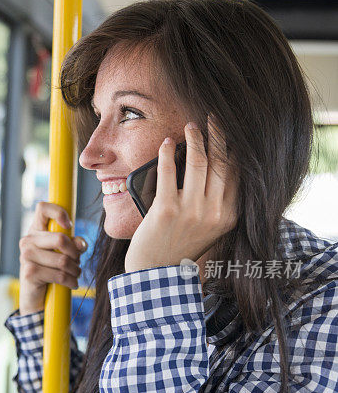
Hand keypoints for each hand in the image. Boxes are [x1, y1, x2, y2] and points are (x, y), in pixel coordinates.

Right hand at [19, 201, 87, 314]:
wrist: (36, 296)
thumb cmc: (52, 270)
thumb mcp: (65, 253)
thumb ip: (74, 244)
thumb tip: (80, 244)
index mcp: (35, 230)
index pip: (42, 208)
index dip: (59, 212)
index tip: (69, 226)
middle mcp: (27, 241)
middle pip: (60, 239)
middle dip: (75, 253)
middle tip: (78, 262)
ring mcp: (26, 256)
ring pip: (62, 260)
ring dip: (75, 270)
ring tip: (75, 274)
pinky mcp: (30, 273)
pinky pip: (59, 275)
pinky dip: (71, 281)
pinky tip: (72, 283)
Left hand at [124, 115, 238, 273]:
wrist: (156, 273)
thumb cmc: (180, 249)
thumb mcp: (210, 231)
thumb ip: (218, 205)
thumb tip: (218, 167)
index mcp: (227, 217)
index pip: (236, 174)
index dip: (232, 149)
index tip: (229, 133)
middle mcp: (212, 213)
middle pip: (220, 163)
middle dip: (217, 136)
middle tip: (213, 119)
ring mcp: (190, 211)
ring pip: (198, 162)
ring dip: (195, 138)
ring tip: (191, 126)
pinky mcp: (165, 209)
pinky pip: (167, 172)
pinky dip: (167, 152)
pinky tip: (167, 142)